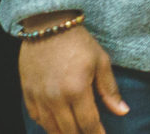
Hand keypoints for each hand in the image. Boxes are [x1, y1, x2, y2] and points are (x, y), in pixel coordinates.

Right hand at [19, 16, 129, 133]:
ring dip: (63, 133)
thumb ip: (109, 90)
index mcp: (76, 90)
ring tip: (75, 133)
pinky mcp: (27, 93)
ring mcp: (39, 97)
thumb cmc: (79, 42)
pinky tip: (56, 125)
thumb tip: (122, 112)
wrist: (48, 26)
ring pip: (50, 128)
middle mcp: (55, 98)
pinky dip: (47, 125)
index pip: (88, 123)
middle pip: (68, 130)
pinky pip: (36, 117)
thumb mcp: (101, 62)